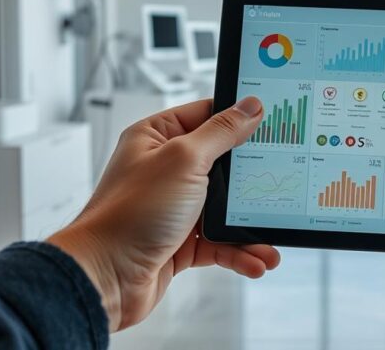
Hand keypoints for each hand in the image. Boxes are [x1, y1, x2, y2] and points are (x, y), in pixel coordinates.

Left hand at [48, 97, 278, 331]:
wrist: (103, 278)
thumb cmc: (130, 214)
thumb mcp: (184, 160)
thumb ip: (221, 132)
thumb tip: (250, 107)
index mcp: (157, 138)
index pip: (207, 115)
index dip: (239, 118)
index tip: (272, 122)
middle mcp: (165, 169)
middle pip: (224, 165)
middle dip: (252, 181)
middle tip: (280, 181)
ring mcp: (174, 207)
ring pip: (225, 209)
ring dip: (250, 226)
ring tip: (271, 237)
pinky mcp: (180, 241)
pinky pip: (220, 242)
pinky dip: (239, 251)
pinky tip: (255, 260)